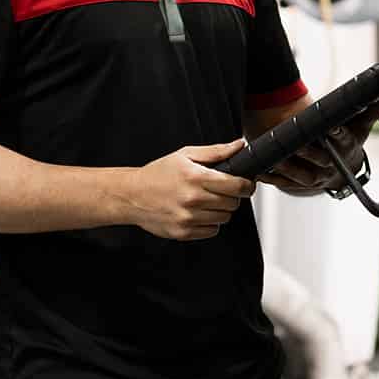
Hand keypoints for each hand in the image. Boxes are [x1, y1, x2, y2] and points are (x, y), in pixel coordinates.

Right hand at [124, 141, 256, 238]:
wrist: (131, 195)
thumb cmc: (158, 174)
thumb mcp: (185, 155)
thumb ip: (216, 151)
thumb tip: (239, 146)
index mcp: (195, 177)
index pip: (236, 185)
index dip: (246, 185)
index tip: (246, 184)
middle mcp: (192, 199)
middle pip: (233, 203)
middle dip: (232, 197)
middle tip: (221, 191)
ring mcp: (187, 218)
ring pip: (224, 218)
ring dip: (220, 210)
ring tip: (206, 201)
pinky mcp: (183, 233)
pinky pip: (212, 230)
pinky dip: (209, 223)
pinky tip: (198, 213)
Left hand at [261, 98, 378, 196]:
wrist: (341, 173)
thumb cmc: (348, 143)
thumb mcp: (359, 128)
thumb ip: (369, 113)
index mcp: (346, 149)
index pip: (343, 141)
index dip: (338, 134)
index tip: (331, 127)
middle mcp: (331, 166)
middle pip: (321, 160)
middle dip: (309, 152)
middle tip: (298, 142)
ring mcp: (315, 178)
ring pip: (301, 175)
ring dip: (287, 168)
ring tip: (273, 157)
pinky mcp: (299, 185)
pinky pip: (284, 183)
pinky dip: (270, 178)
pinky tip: (258, 170)